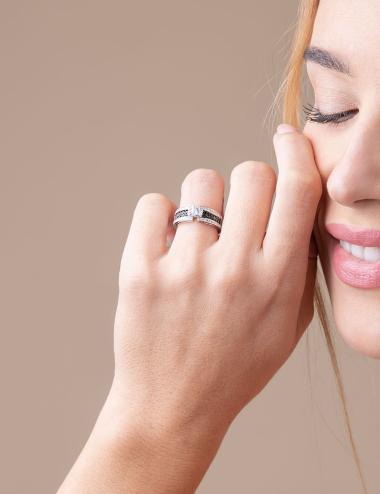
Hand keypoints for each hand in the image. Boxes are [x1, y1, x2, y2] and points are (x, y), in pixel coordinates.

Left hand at [57, 124, 321, 493]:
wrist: (173, 407)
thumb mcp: (288, 328)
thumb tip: (298, 209)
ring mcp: (183, 269)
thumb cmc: (234, 368)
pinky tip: (166, 245)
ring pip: (199, 182)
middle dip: (249, 183)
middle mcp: (233, 270)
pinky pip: (152, 204)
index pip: (298, 191)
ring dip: (203, 201)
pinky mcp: (139, 271)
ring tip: (197, 237)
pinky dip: (161, 216)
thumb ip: (300, 267)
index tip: (287, 141)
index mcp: (276, 281)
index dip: (296, 154)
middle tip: (238, 211)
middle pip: (250, 174)